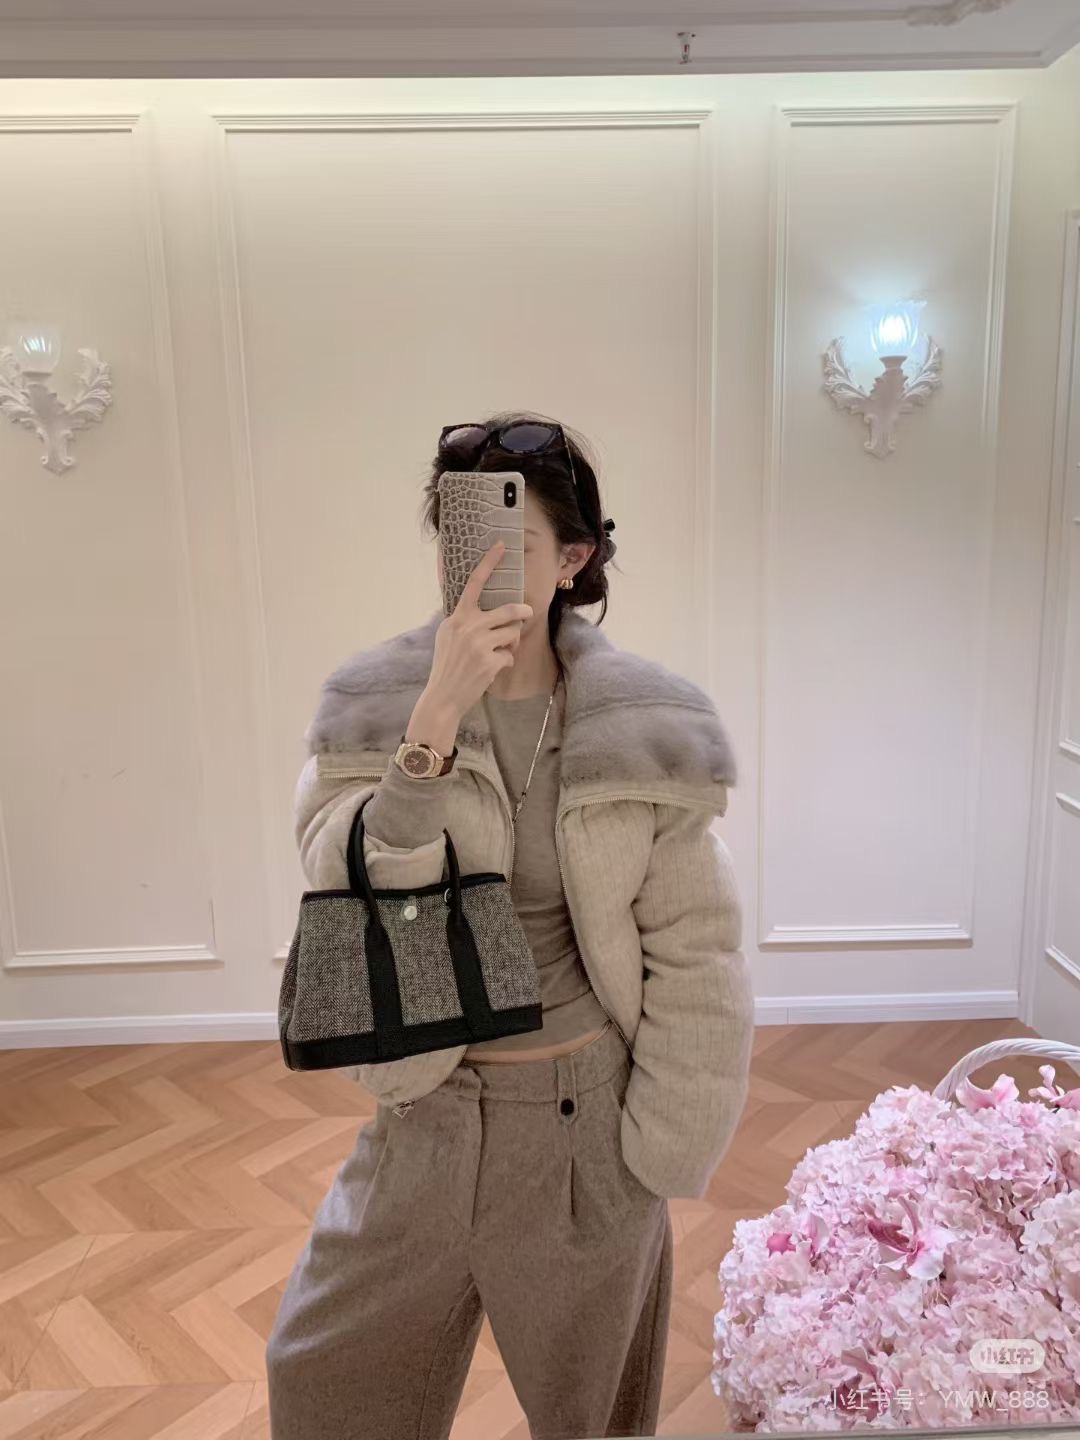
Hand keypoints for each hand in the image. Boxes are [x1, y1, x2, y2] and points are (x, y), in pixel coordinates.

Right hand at [409, 542, 531, 744]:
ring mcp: (480, 644)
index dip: (489, 563)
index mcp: (457, 617)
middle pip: (508, 611)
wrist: (442, 697)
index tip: (502, 546)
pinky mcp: (490, 661)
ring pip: (513, 633)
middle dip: (522, 613)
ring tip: (499, 651)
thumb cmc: (447, 666)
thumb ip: (463, 620)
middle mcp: (468, 627)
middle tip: (527, 613)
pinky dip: (505, 663)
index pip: (474, 584)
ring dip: (511, 642)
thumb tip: (486, 610)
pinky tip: (491, 670)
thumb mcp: (447, 636)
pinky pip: (510, 655)